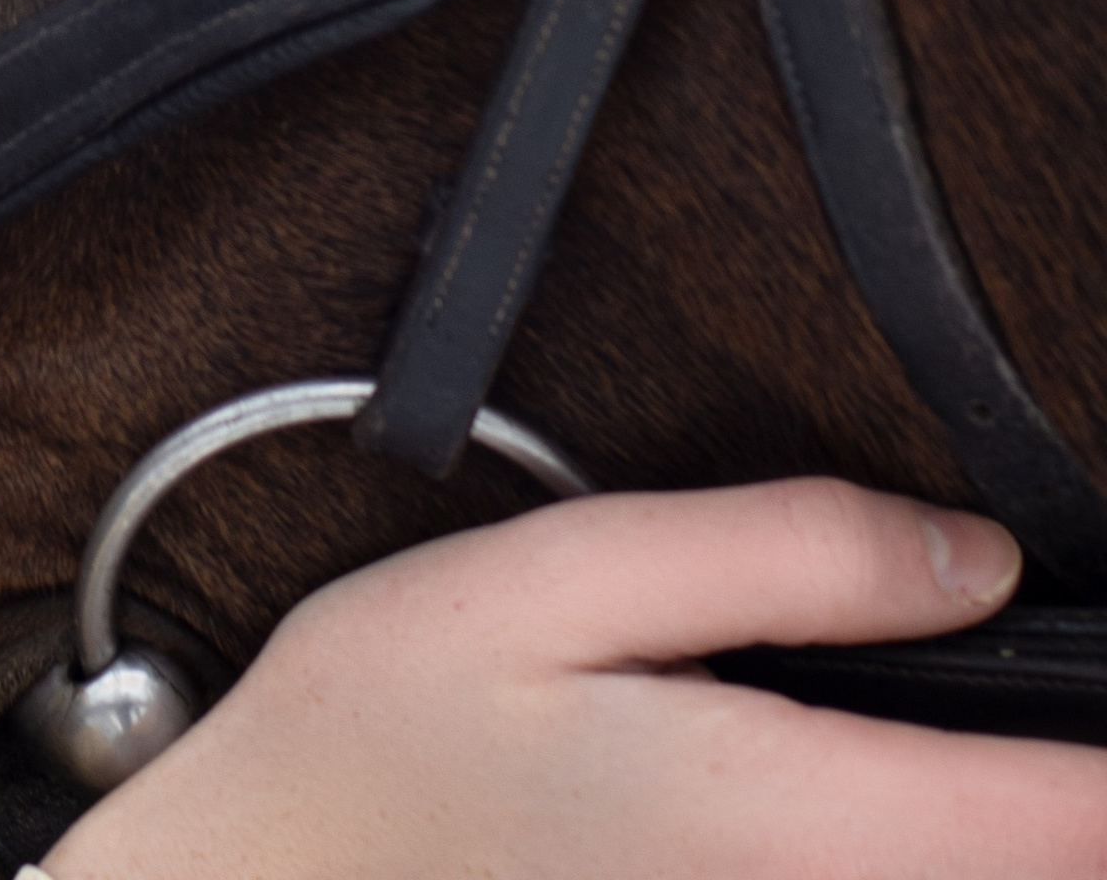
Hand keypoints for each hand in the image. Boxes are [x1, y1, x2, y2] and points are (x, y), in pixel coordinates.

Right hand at [40, 479, 1106, 879]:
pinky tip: (860, 825)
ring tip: (972, 780)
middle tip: (1029, 723)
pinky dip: (895, 866)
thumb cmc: (365, 756)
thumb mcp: (550, 583)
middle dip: (1054, 807)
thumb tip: (975, 558)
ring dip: (981, 840)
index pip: (1063, 825)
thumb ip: (776, 554)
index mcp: (777, 822)